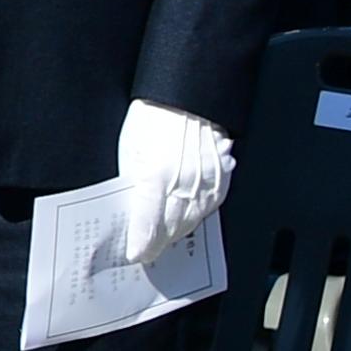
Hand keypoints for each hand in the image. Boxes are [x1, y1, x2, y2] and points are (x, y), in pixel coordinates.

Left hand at [112, 100, 233, 265]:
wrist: (186, 95)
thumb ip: (133, 183)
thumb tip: (132, 209)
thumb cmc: (153, 116)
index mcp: (157, 177)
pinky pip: (209, 207)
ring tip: (163, 239)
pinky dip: (195, 216)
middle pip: (172, 229)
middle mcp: (185, 183)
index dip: (141, 244)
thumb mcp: (130, 150)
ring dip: (176, 232)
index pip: (148, 225)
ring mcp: (207, 181)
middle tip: (147, 251)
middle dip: (158, 243)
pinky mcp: (221, 176)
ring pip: (192, 221)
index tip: (135, 254)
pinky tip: (184, 218)